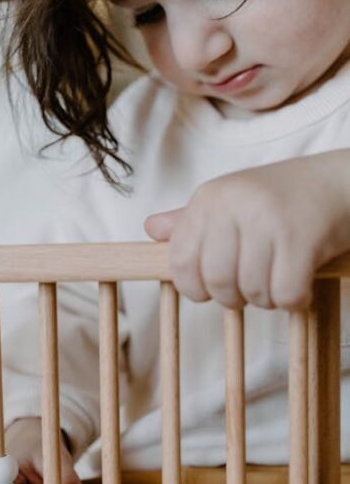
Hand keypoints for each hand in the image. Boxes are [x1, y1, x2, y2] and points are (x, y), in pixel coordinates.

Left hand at [144, 151, 349, 309]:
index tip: (211, 288)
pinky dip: (293, 301)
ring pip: (252, 292)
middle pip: (216, 282)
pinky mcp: (301, 238)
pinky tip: (299, 287)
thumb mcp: (231, 202)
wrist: (339, 182)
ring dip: (267, 300)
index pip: (180, 260)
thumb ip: (191, 220)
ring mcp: (267, 220)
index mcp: (210, 198)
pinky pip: (285, 294)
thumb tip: (152, 230)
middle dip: (233, 298)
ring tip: (278, 280)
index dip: (194, 287)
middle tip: (250, 289)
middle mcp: (233, 204)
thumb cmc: (282, 198)